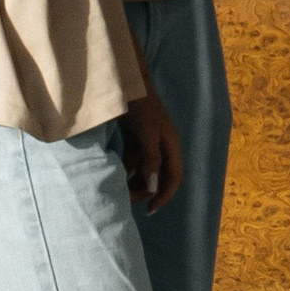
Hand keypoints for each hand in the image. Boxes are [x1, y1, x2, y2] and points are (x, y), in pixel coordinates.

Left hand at [122, 80, 183, 211]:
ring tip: (120, 189)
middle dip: (146, 190)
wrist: (125, 82)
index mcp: (171, 144)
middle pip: (159, 176)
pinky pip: (133, 161)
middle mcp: (162, 146)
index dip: (164, 195)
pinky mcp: (135, 138)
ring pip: (145, 170)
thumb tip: (153, 187)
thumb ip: (151, 159)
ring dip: (135, 182)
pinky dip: (126, 169)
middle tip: (127, 199)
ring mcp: (148, 142)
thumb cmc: (140, 105)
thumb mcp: (147, 133)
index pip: (174, 177)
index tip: (150, 208)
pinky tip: (115, 175)